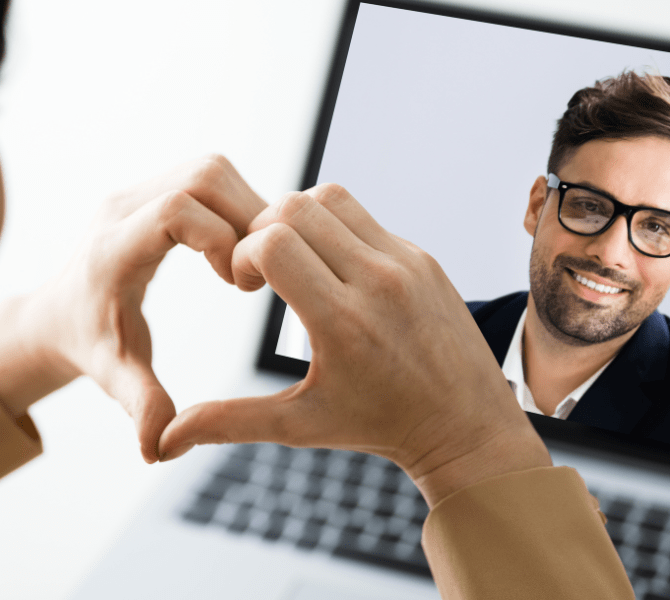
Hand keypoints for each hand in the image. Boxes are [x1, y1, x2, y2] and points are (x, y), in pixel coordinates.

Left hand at [0, 155, 266, 462]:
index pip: (175, 211)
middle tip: (256, 271)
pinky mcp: (156, 190)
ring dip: (247, 208)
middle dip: (247, 216)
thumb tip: (158, 447)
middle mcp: (124, 209)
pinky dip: (237, 206)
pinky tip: (239, 251)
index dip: (221, 238)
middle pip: (204, 175)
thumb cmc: (92, 344)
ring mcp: (139, 193)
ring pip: (212, 170)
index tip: (235, 285)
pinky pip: (210, 178)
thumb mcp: (117, 375)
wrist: (60, 314)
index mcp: (114, 251)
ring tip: (250, 262)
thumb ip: (141, 403)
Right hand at [159, 184, 550, 504]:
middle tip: (266, 270)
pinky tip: (336, 271)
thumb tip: (161, 440)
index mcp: (342, 322)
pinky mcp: (424, 259)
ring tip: (299, 263)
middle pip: (296, 207)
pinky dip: (339, 231)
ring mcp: (407, 264)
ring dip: (302, 220)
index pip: (271, 241)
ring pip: (332, 199)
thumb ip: (228, 422)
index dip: (243, 255)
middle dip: (264, 229)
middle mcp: (378, 283)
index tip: (248, 286)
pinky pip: (367, 218)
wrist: (464, 425)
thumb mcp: (301, 426)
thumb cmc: (379, 426)